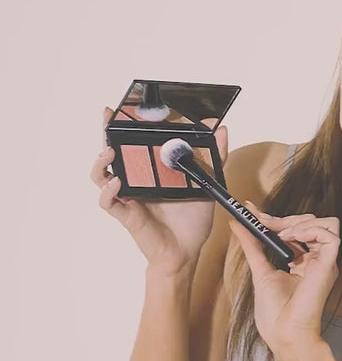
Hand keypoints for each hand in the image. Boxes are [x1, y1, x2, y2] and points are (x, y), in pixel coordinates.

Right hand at [91, 107, 227, 275]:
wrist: (187, 251)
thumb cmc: (193, 221)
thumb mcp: (207, 183)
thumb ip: (214, 156)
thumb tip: (221, 128)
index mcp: (150, 171)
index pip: (132, 143)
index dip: (125, 126)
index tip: (124, 108)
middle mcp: (134, 181)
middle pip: (111, 153)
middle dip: (106, 134)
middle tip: (106, 117)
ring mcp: (127, 198)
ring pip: (102, 175)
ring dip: (101, 162)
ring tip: (109, 152)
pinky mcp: (126, 215)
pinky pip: (109, 202)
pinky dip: (109, 192)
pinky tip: (118, 183)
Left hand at [228, 200, 339, 360]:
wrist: (283, 333)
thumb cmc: (275, 313)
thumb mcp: (259, 270)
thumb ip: (252, 245)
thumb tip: (238, 223)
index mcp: (303, 262)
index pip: (297, 229)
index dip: (278, 218)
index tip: (254, 212)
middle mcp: (317, 260)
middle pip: (313, 222)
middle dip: (287, 218)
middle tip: (265, 223)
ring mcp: (324, 262)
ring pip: (328, 223)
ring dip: (302, 222)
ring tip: (282, 235)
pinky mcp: (329, 266)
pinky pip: (331, 235)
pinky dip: (311, 230)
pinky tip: (292, 239)